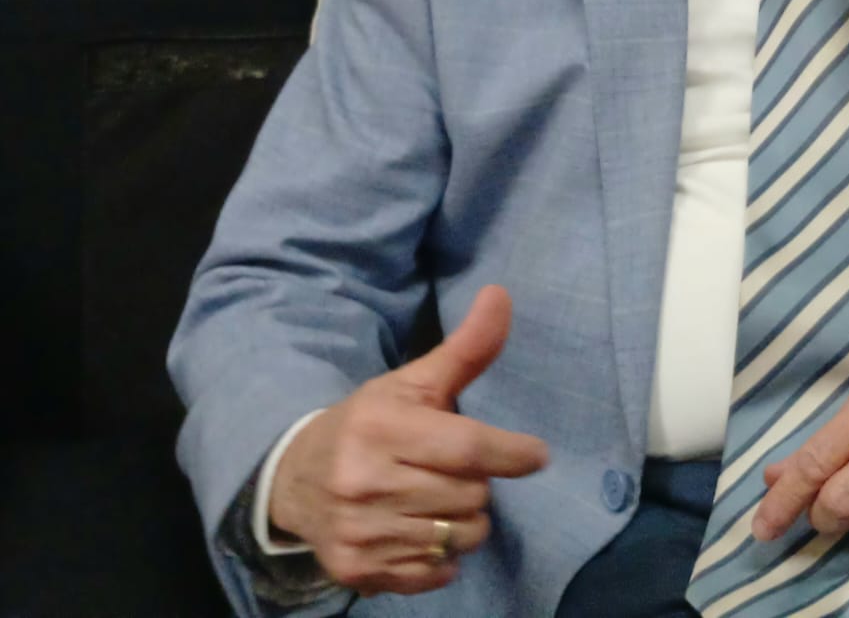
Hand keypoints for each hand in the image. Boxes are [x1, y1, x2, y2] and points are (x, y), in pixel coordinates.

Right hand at [268, 284, 548, 596]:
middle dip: (476, 483)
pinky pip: (435, 573)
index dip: (512, 453)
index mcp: (381, 428)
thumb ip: (466, 349)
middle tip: (451, 471)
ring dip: (463, 521)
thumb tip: (501, 295)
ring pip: (459, 537)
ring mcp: (358, 532)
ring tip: (436, 500)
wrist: (293, 480)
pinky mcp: (356, 571)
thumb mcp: (413, 383)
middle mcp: (364, 482)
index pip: (467, 448)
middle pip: (471, 496)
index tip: (536, 454)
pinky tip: (417, 531)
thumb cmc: (368, 424)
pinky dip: (440, 556)